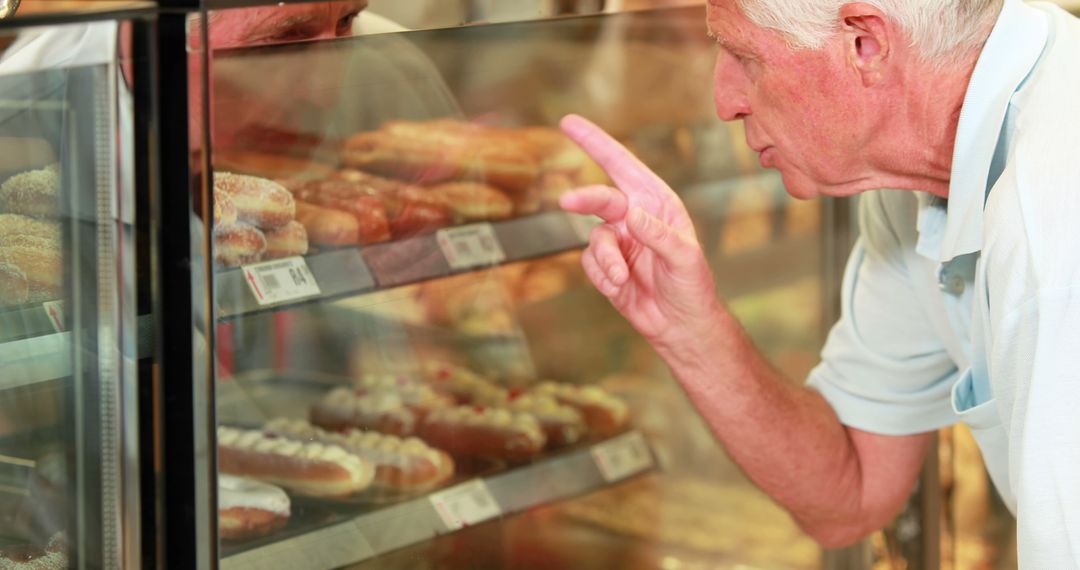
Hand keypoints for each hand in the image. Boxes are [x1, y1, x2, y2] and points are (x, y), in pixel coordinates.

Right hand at [559, 114, 720, 352]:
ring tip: (621, 278)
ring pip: (594, 238)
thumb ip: (659, 235)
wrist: (681, 326)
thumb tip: (631, 214)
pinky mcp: (606, 267)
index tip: (569, 122)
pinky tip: (621, 288)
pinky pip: (590, 264)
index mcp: (657, 204)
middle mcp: (634, 218)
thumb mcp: (684, 258)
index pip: (623, 166)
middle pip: (600, 198)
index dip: (596, 143)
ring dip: (605, 259)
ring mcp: (619, 242)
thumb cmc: (692, 287)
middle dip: (584, 198)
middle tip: (567, 200)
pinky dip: (603, 277)